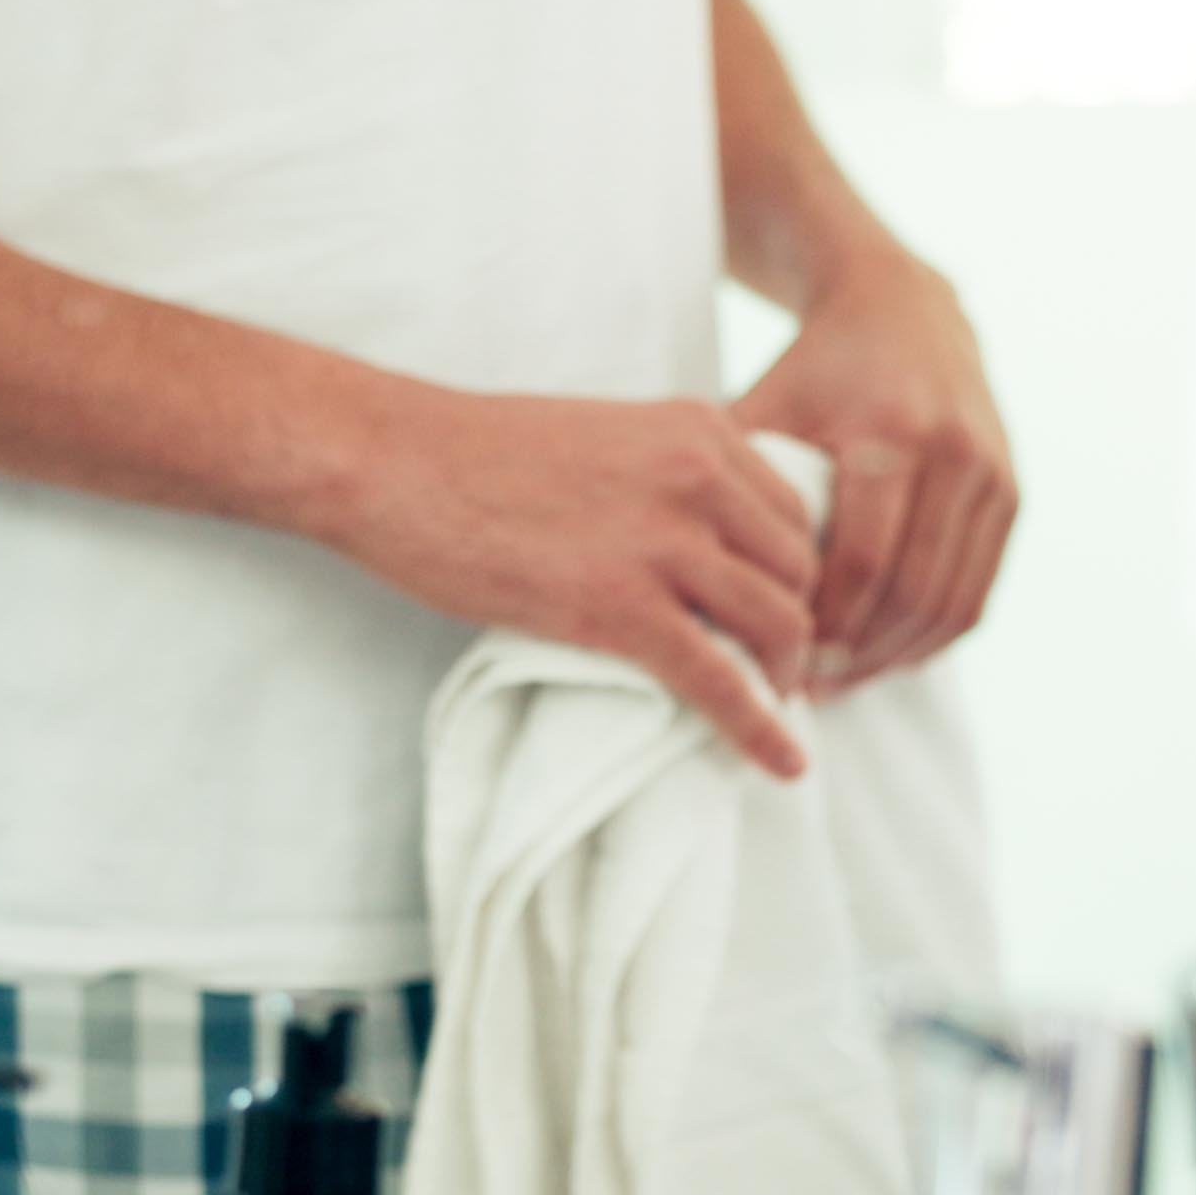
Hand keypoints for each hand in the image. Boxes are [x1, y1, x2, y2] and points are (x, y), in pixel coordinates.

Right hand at [307, 387, 820, 775]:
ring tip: (776, 703)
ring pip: (776, 623)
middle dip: (801, 626)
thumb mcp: (606, 438)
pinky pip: (720, 681)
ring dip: (786, 674)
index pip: (793, 512)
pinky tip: (784, 764)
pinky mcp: (621, 607)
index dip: (798, 571)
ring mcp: (662, 543)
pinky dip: (760, 729)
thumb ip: (668, 478)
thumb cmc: (480, 456)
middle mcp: (697, 479)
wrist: (394, 462)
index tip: (783, 611)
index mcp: (696, 430)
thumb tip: (703, 547)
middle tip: (785, 668)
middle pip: (799, 569)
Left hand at [729, 251, 1014, 689]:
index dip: (824, 626)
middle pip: (910, 593)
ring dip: (897, 658)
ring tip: (845, 682)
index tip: (782, 661)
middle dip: (859, 656)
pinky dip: (934, 637)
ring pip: (951, 604)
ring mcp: (991, 474)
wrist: (903, 309)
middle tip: (810, 688)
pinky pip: (978, 593)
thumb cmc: (816, 367)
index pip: (862, 562)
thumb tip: (693, 579)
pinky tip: (888, 657)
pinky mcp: (1011, 492)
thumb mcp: (765, 405)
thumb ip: (736, 484)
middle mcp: (953, 452)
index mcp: (889, 431)